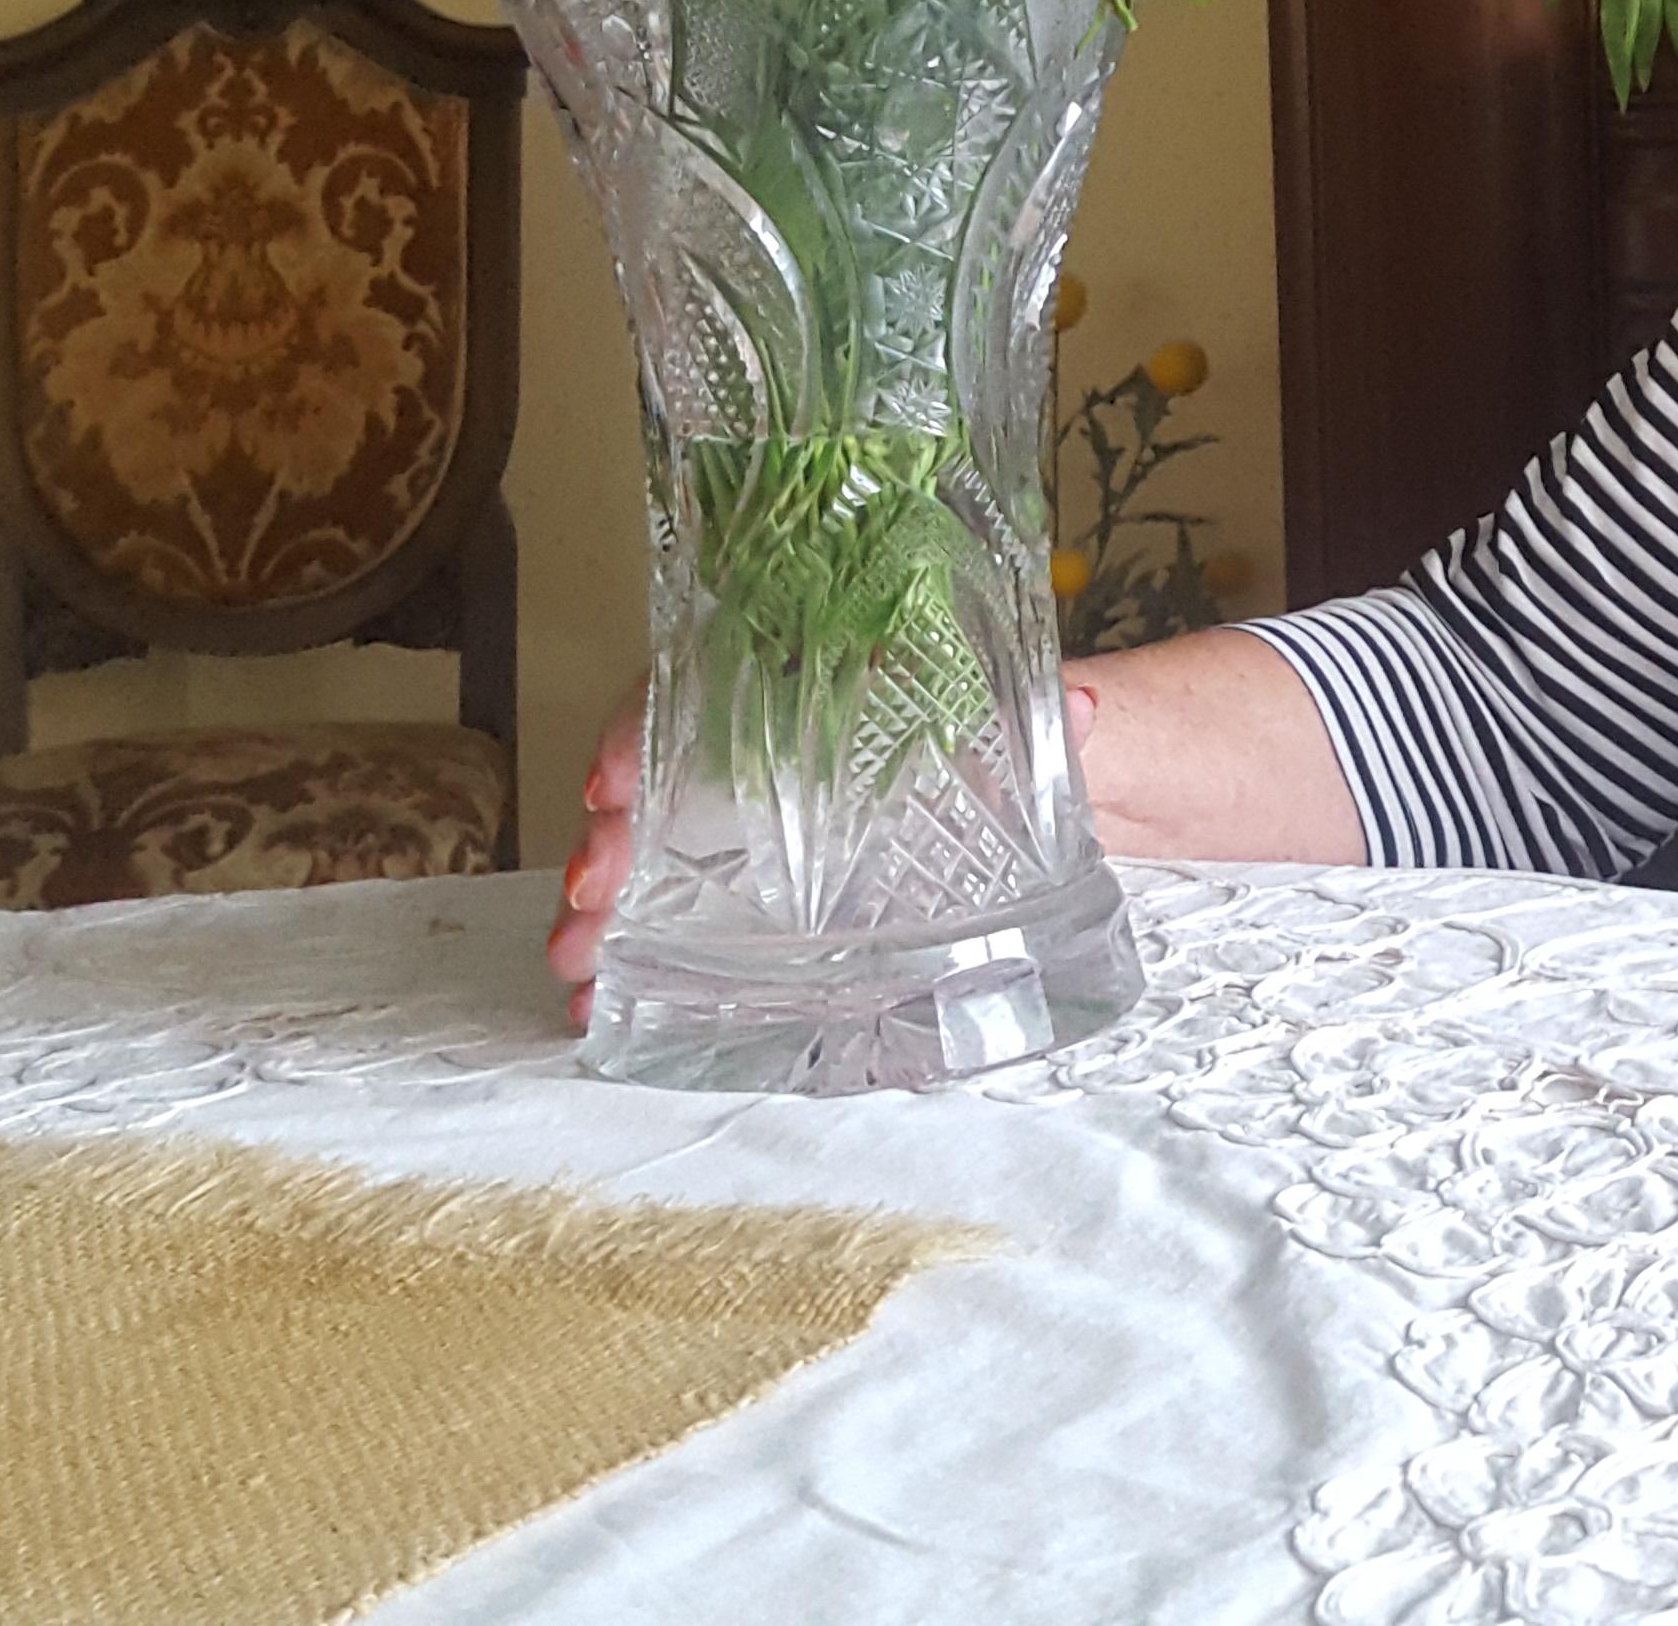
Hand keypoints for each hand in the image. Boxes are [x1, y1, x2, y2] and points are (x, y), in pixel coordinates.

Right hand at [542, 672, 1113, 1023]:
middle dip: (617, 838)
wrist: (1096, 784)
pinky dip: (655, 950)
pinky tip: (617, 996)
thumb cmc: (1053, 739)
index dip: (648, 727)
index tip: (613, 783)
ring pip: (670, 848)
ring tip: (581, 966)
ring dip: (615, 908)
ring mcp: (787, 818)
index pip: (712, 682)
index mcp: (835, 681)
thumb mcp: (1049, 722)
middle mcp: (791, 745)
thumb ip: (1053, 722)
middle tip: (587, 900)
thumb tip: (1079, 713)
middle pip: (671, 778)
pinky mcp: (800, 886)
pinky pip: (706, 907)